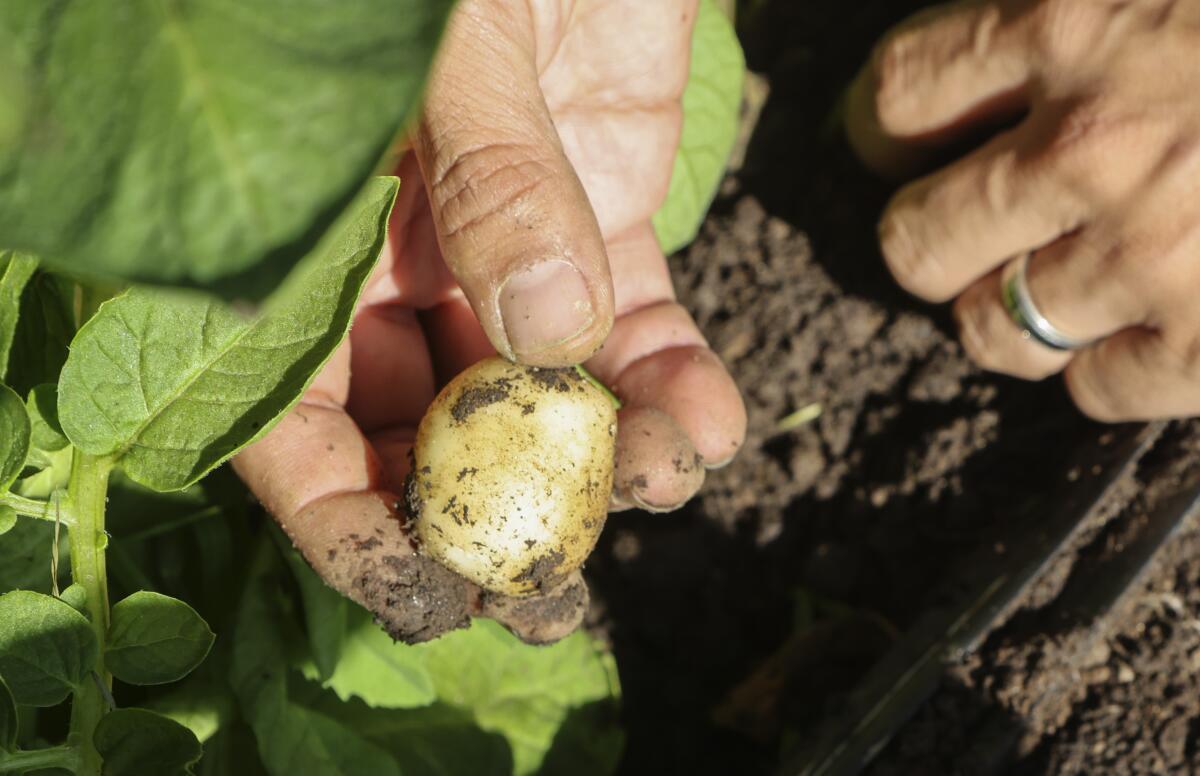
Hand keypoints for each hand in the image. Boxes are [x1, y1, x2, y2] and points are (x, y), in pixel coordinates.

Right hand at [233, 0, 746, 642]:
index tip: (426, 592)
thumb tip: (547, 332)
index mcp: (319, 235)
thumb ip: (492, 177)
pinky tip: (708, 421)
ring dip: (605, 458)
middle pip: (430, 431)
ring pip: (546, 396)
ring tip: (663, 480)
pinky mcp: (605, 226)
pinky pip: (636, 333)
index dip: (349, 517)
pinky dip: (675, 386)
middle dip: (496, 512)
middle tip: (557, 585)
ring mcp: (509, 252)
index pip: (299, 412)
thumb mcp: (455, 42)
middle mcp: (401, 263)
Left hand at [847, 0, 1199, 419]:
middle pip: (913, 240)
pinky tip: (1158, 321)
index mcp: (1080, 26)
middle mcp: (1092, 148)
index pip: (899, 95)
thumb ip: (1065, 19)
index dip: (886, 132)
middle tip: (984, 231)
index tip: (907, 148)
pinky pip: (1095, 388)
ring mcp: (1149, 255)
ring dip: (1012, 313)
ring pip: (989, 330)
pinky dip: (1111, 365)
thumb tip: (981, 67)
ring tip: (1071, 282)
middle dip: (933, 243)